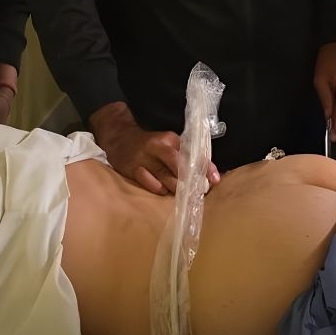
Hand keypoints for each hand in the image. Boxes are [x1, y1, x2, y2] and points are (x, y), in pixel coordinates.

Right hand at [90, 102, 220, 195]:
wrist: (121, 139)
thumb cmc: (151, 146)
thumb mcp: (169, 145)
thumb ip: (187, 157)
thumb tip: (211, 176)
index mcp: (170, 139)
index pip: (192, 153)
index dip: (205, 167)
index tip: (214, 179)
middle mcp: (158, 147)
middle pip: (178, 164)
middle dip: (190, 179)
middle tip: (198, 191)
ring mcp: (144, 158)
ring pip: (164, 175)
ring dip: (177, 187)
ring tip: (184, 195)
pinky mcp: (133, 168)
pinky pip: (148, 181)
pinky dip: (157, 188)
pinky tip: (163, 191)